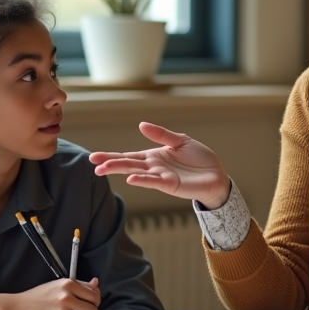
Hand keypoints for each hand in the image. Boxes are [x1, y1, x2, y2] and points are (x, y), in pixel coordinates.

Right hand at [3, 278, 100, 309]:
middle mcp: (67, 297)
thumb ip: (79, 284)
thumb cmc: (39, 296)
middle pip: (93, 309)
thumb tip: (96, 283)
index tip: (93, 304)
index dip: (96, 301)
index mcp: (68, 284)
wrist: (19, 307)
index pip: (94, 295)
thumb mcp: (58, 284)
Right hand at [90, 122, 231, 209]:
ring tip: (103, 169)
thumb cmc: (199, 159)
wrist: (216, 175)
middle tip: (92, 162)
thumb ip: (161, 134)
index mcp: (153, 157)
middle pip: (127, 163)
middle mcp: (153, 167)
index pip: (129, 156)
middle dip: (109, 163)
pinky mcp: (171, 184)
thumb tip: (141, 125)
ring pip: (136, 172)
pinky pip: (154, 181)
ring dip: (120, 170)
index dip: (111, 156)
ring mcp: (160, 176)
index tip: (94, 157)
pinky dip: (142, 180)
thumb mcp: (180, 141)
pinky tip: (130, 178)